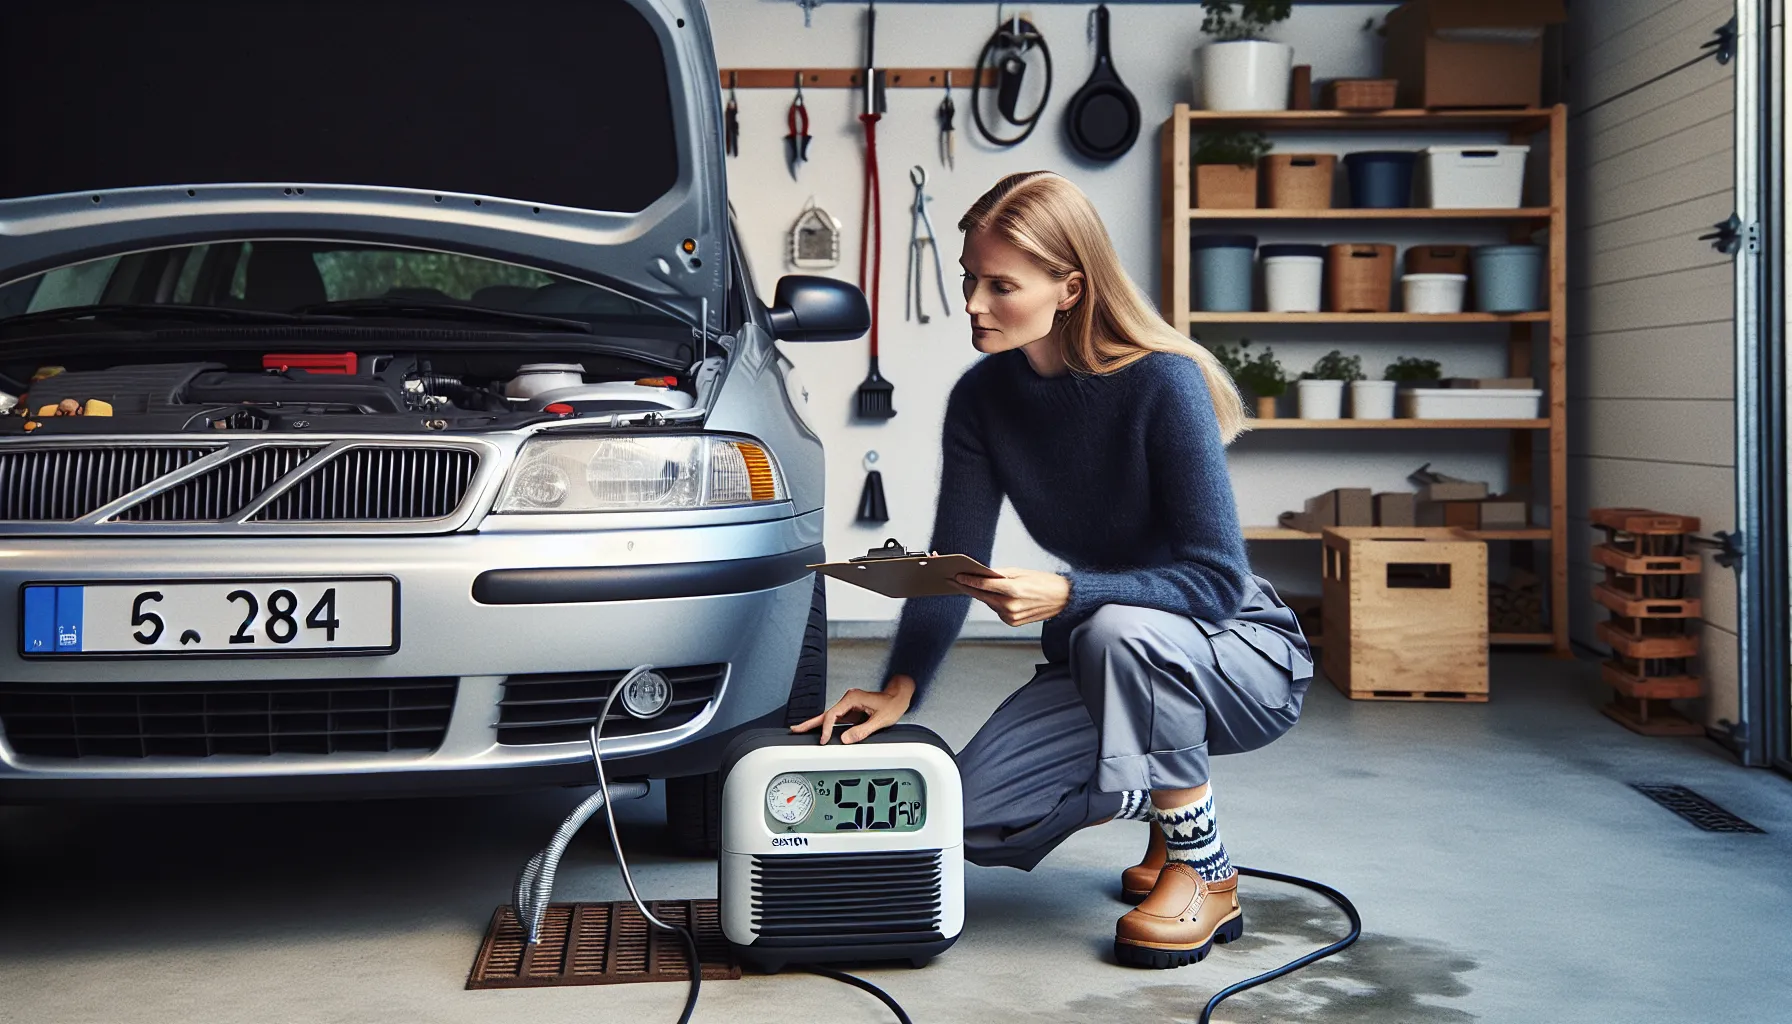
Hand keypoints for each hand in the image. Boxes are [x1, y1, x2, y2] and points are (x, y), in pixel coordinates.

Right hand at [790, 675, 914, 743]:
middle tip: (795, 729)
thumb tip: (845, 739)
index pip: (832, 715)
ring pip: (829, 717)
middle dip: (810, 722)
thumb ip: (862, 731)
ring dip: (816, 725)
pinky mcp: (851, 712)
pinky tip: (820, 732)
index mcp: (853, 699)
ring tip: (801, 731)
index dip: (826, 728)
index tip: (823, 739)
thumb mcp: (880, 720)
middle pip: (825, 714)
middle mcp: (849, 700)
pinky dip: (827, 726)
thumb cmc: (893, 704)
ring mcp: (849, 706)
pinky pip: (836, 720)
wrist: (900, 697)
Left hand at [951, 566, 1070, 625]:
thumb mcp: (1021, 572)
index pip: (984, 584)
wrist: (1063, 599)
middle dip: (967, 587)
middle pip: (982, 596)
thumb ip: (999, 574)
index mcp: (1013, 590)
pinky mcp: (1012, 622)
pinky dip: (993, 602)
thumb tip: (982, 573)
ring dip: (980, 594)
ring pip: (988, 603)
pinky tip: (992, 595)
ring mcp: (1011, 616)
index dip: (968, 580)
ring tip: (968, 584)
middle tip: (954, 580)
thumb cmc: (1043, 582)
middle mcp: (1011, 606)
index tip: (957, 575)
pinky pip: (997, 611)